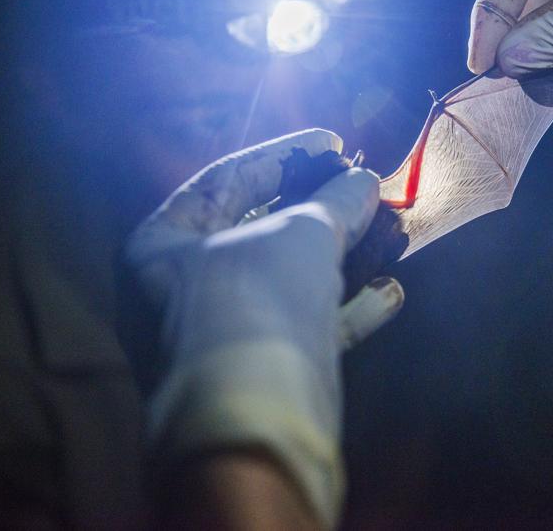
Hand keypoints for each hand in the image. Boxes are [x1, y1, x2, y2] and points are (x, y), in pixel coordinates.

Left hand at [124, 128, 403, 527]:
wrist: (256, 410)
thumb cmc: (256, 296)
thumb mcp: (299, 230)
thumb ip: (335, 199)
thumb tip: (364, 180)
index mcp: (162, 245)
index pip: (225, 180)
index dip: (283, 154)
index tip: (332, 141)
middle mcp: (184, 287)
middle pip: (261, 229)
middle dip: (320, 207)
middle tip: (362, 182)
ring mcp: (225, 331)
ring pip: (291, 278)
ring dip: (343, 255)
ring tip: (389, 230)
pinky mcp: (264, 368)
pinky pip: (308, 325)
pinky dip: (348, 307)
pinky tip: (390, 291)